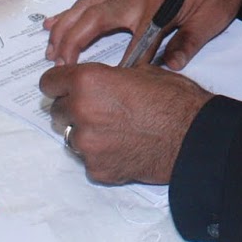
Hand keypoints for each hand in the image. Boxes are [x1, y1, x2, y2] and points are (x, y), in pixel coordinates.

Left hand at [39, 62, 211, 184]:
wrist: (193, 138)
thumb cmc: (174, 101)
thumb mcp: (141, 72)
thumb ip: (109, 78)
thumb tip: (101, 83)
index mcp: (87, 82)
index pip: (48, 83)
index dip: (59, 84)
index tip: (64, 88)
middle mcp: (80, 112)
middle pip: (56, 111)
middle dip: (72, 109)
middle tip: (96, 109)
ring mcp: (87, 145)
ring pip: (70, 137)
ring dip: (85, 133)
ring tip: (113, 130)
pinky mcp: (96, 169)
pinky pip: (88, 160)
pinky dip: (100, 155)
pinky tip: (122, 148)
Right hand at [44, 0, 241, 68]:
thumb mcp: (211, 18)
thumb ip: (188, 42)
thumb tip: (170, 67)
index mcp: (157, 9)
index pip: (135, 47)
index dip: (124, 70)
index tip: (110, 89)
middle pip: (94, 21)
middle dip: (72, 43)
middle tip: (57, 66)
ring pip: (88, 7)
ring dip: (66, 26)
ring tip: (49, 46)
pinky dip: (75, 10)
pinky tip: (60, 18)